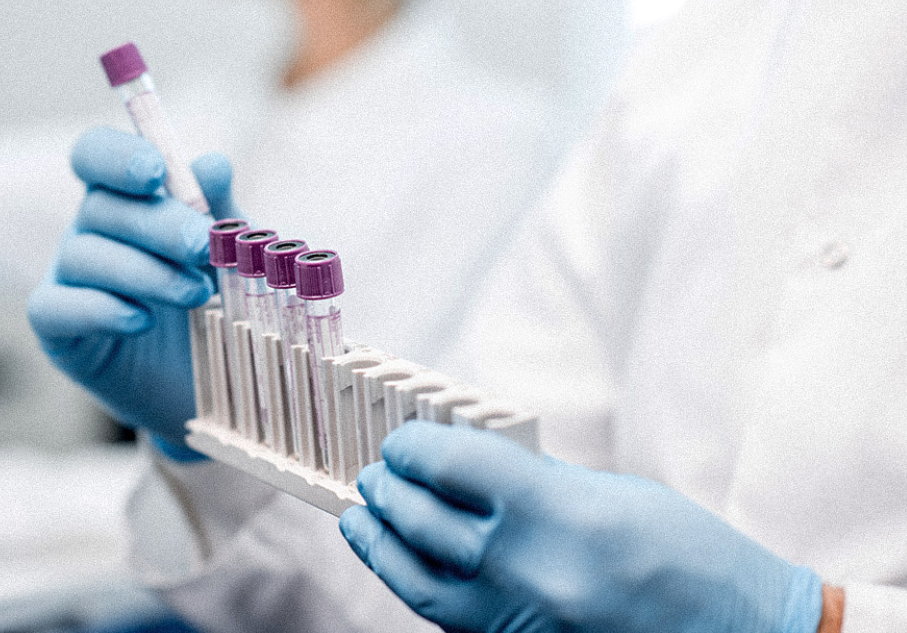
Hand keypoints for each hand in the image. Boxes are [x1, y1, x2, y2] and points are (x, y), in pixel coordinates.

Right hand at [28, 127, 239, 458]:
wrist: (211, 382)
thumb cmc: (217, 302)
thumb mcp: (230, 253)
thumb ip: (220, 210)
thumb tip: (212, 163)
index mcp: (125, 197)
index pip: (96, 154)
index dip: (118, 156)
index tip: (156, 173)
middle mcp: (89, 230)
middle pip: (100, 206)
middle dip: (156, 224)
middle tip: (202, 246)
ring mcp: (66, 278)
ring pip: (83, 256)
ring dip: (144, 272)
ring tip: (196, 295)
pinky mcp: (57, 330)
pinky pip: (55, 307)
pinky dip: (99, 309)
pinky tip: (142, 321)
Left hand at [340, 421, 823, 632]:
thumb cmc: (691, 559)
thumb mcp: (616, 494)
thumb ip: (536, 478)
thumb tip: (468, 460)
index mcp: (563, 515)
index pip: (454, 466)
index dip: (414, 447)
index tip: (401, 440)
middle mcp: (534, 573)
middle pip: (424, 522)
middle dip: (390, 490)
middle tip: (377, 473)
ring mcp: (522, 623)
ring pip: (418, 580)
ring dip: (380, 544)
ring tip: (363, 517)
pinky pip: (447, 618)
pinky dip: (414, 584)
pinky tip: (399, 562)